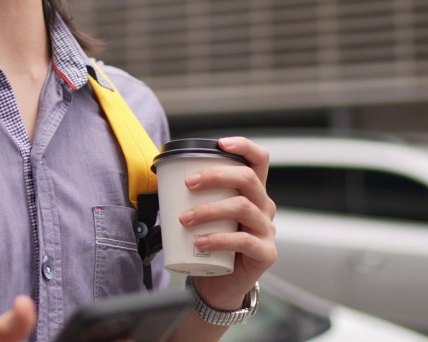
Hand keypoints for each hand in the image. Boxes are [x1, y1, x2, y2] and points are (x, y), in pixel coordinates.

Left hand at [179, 137, 276, 310]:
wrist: (220, 283)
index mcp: (252, 192)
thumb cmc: (211, 243)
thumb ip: (194, 195)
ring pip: (243, 207)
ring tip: (185, 218)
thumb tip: (161, 174)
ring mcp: (267, 229)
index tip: (219, 144)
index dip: (243, 146)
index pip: (258, 160)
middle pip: (248, 178)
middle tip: (188, 184)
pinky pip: (243, 241)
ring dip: (209, 209)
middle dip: (215, 176)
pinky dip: (218, 238)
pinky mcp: (265, 253)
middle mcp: (264, 206)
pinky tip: (199, 241)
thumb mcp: (206, 213)